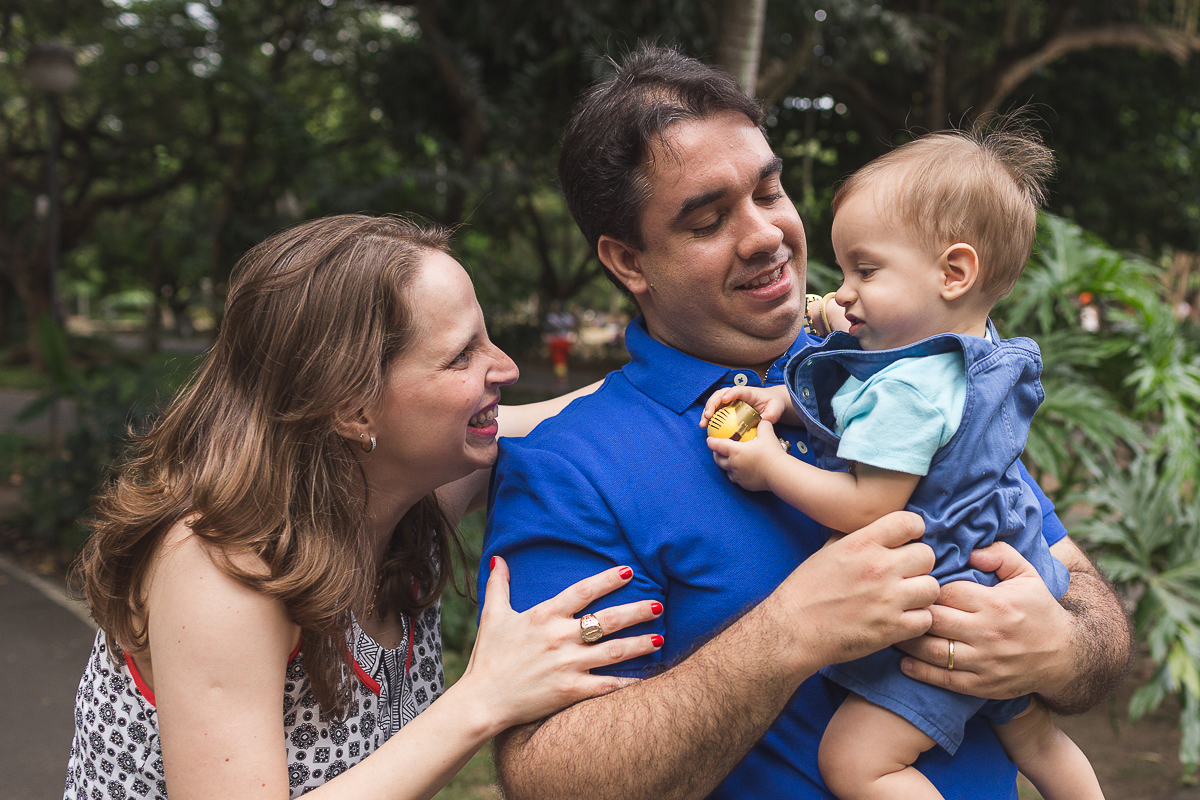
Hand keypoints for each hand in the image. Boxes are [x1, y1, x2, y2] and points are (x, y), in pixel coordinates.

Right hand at [460, 557, 663, 730]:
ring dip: (639, 645)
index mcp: (543, 616)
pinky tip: (646, 680)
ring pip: (612, 652)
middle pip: (606, 620)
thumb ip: (499, 585)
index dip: (607, 579)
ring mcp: (567, 665)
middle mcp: (559, 638)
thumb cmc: (488, 657)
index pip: (582, 592)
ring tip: (660, 638)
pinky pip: (605, 686)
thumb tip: (499, 557)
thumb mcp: (492, 616)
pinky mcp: (570, 691)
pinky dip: (627, 684)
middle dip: (636, 612)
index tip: (629, 571)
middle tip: (657, 605)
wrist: (482, 701)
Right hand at [700, 385, 790, 427]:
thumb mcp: (776, 408)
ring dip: (706, 412)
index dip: (730, 393)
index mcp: (748, 392)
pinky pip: (716, 412)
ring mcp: (730, 401)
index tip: (724, 399)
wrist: (770, 404)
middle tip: (708, 416)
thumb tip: (765, 420)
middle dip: (712, 404)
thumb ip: (772, 413)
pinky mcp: (727, 409)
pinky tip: (706, 428)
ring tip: (703, 424)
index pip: (737, 390)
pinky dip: (709, 419)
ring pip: (715, 403)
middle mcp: (736, 395)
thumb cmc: (773, 404)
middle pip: (720, 395)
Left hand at [707, 419, 785, 491]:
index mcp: (735, 451)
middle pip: (718, 459)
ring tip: (729, 460)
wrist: (780, 473)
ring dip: (725, 464)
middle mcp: (733, 464)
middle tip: (718, 450)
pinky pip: (735, 478)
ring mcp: (738, 476)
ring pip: (726, 470)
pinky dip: (735, 473)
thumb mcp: (767, 434)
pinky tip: (740, 470)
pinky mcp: (744, 484)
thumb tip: (762, 419)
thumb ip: (762, 424)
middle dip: (716, 454)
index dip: (711, 442)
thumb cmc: (772, 453)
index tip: (709, 440)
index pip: (718, 445)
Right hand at [767, 511, 939, 674]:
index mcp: (862, 543)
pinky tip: (900, 620)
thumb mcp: (828, 551)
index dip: (912, 531)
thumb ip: (857, 537)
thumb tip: (876, 527)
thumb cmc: (806, 589)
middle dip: (918, 565)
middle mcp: (879, 567)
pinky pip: (926, 619)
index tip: (906, 542)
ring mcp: (889, 599)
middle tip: (904, 575)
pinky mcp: (893, 628)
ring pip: (932, 588)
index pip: (910, 522)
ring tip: (904, 600)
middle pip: (927, 556)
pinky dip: (916, 621)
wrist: (793, 630)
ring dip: (920, 594)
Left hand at [895, 541, 1073, 699]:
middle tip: (895, 607)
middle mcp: (988, 633)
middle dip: (912, 613)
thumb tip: (971, 552)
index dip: (927, 589)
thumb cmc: (1039, 610)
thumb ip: (1000, 555)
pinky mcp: (983, 685)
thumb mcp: (1027, 575)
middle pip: (934, 620)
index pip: (946, 592)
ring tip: (894, 632)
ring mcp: (984, 662)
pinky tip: (904, 662)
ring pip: (933, 651)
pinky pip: (944, 679)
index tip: (915, 587)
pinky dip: (920, 672)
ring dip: (908, 642)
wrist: (1066, 656)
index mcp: (995, 604)